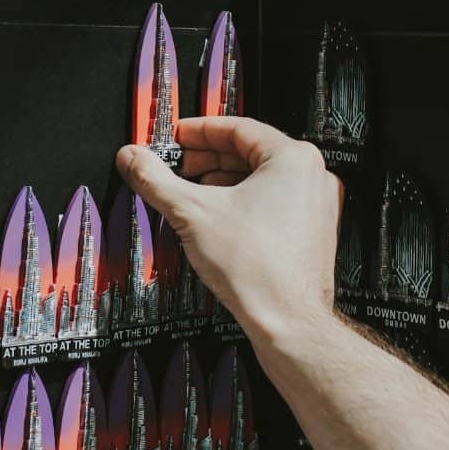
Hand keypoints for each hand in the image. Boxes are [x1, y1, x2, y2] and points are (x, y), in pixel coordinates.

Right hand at [116, 116, 342, 342]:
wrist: (288, 321)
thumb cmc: (259, 269)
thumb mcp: (191, 212)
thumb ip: (155, 179)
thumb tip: (133, 158)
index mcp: (293, 158)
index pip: (238, 128)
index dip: (199, 130)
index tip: (178, 136)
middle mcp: (312, 176)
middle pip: (250, 152)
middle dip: (207, 159)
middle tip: (177, 164)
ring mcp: (316, 205)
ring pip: (261, 179)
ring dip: (222, 181)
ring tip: (191, 191)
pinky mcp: (312, 232)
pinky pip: (272, 203)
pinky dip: (242, 202)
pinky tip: (217, 218)